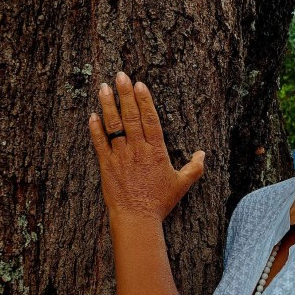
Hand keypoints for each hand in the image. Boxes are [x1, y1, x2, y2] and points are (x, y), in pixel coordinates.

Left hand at [88, 72, 204, 221]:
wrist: (137, 218)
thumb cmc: (159, 202)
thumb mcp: (182, 184)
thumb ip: (194, 168)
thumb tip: (202, 154)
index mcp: (156, 151)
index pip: (150, 119)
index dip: (144, 100)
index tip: (140, 84)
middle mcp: (137, 149)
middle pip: (130, 116)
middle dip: (125, 94)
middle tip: (120, 76)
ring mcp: (120, 156)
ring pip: (113, 125)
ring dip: (107, 105)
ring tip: (103, 87)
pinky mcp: (106, 165)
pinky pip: (99, 143)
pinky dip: (95, 129)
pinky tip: (92, 115)